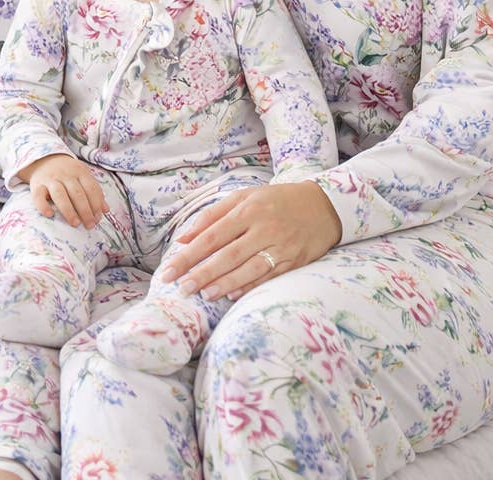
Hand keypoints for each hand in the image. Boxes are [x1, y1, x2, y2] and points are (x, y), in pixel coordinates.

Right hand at [20, 154, 106, 228]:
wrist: (43, 159)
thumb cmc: (67, 172)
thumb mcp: (82, 175)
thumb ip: (94, 191)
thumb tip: (106, 210)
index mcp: (80, 171)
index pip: (91, 188)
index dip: (96, 204)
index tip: (98, 218)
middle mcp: (65, 174)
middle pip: (77, 193)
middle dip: (85, 210)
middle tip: (89, 225)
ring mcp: (50, 179)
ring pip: (60, 194)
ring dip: (69, 210)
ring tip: (75, 224)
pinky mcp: (36, 185)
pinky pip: (38, 196)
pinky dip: (43, 206)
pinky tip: (50, 215)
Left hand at [160, 182, 341, 300]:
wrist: (322, 205)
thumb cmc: (276, 200)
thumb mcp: (244, 197)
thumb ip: (212, 216)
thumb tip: (183, 238)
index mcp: (248, 209)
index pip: (211, 235)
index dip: (189, 255)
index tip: (170, 270)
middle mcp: (264, 227)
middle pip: (227, 255)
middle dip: (202, 273)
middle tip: (181, 288)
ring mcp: (281, 245)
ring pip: (248, 269)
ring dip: (224, 284)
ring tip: (203, 294)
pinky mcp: (294, 261)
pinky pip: (268, 277)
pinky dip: (249, 287)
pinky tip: (232, 295)